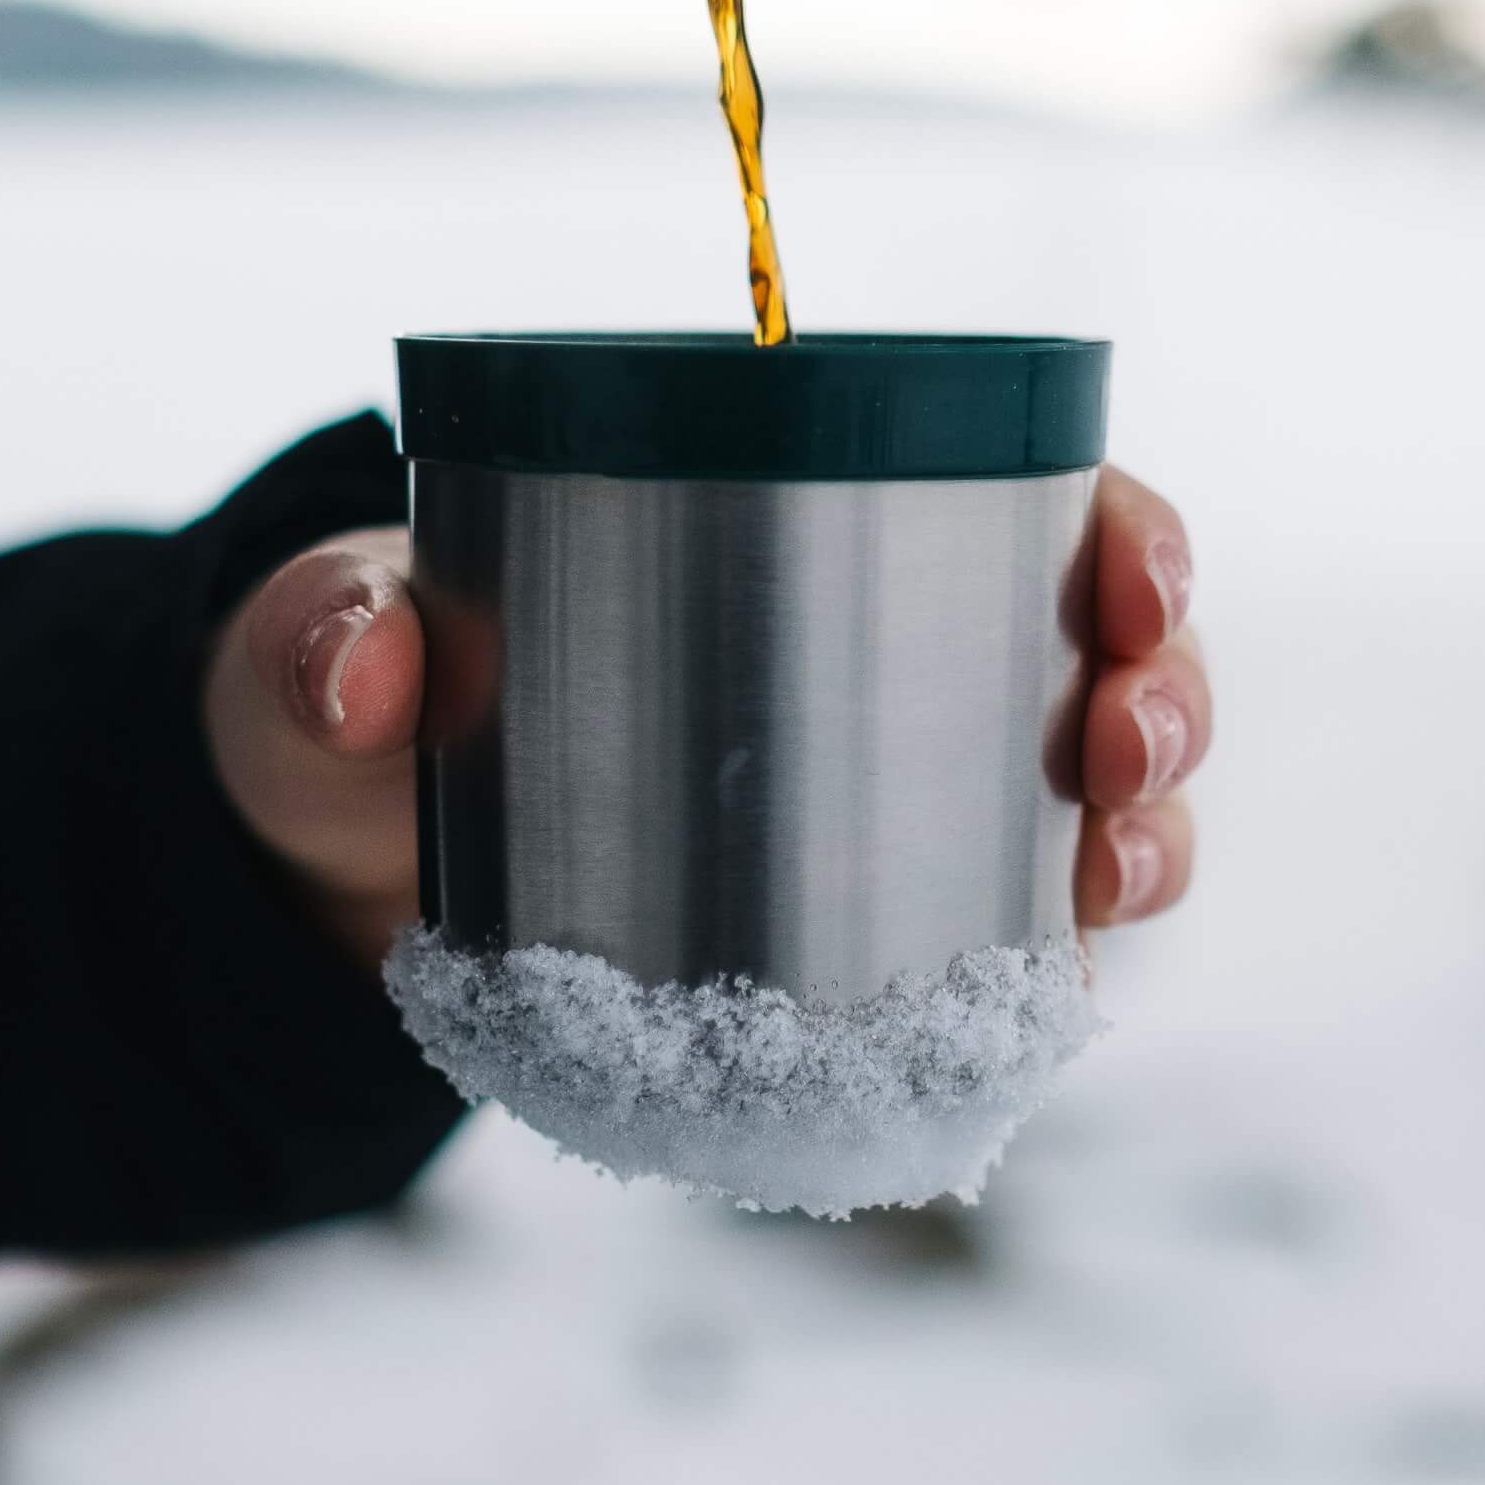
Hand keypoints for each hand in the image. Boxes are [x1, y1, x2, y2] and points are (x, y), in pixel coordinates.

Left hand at [202, 469, 1211, 971]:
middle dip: (1165, 690)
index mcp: (791, 526)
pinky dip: (1064, 966)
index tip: (1129, 569)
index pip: (1020, 494)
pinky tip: (1070, 990)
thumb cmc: (347, 708)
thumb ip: (323, 639)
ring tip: (1114, 874)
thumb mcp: (318, 659)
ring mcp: (886, 806)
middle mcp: (880, 658)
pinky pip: (1012, 949)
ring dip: (1147, 834)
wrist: (325, 877)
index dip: (1123, 528)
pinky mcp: (862, 941)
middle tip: (1122, 741)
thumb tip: (367, 663)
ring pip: (1088, 806)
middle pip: (1100, 654)